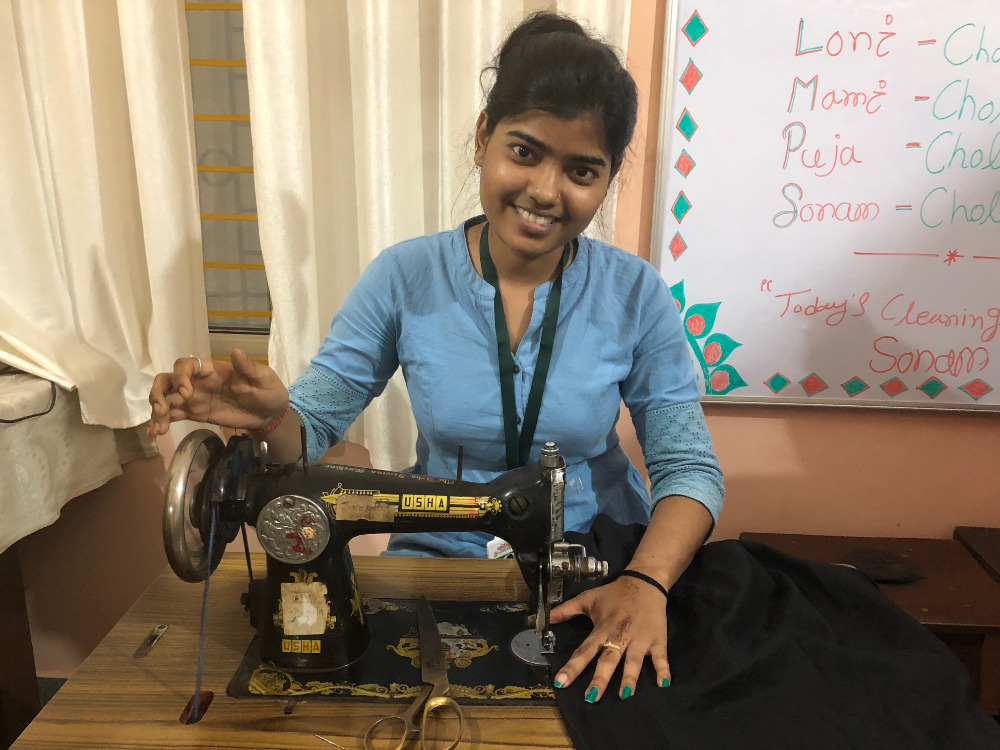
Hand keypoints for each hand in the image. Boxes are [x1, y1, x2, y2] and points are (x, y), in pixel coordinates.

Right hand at [147, 348, 287, 435]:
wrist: (271, 415)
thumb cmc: (268, 391)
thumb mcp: (264, 378)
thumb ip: (248, 368)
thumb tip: (236, 351)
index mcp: (212, 369)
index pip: (186, 365)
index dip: (180, 376)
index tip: (186, 393)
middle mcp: (198, 382)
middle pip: (167, 380)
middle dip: (158, 392)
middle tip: (161, 409)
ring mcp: (194, 399)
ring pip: (166, 398)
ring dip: (157, 411)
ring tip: (157, 429)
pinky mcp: (195, 414)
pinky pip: (172, 415)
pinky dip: (161, 422)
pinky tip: (156, 433)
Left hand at [549, 575, 669, 701]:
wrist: (644, 583)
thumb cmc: (614, 594)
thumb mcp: (588, 598)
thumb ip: (567, 610)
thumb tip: (547, 618)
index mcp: (602, 629)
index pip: (584, 650)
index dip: (572, 666)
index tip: (560, 682)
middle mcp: (620, 636)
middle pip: (608, 659)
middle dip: (600, 678)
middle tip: (590, 698)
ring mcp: (640, 639)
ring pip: (633, 661)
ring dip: (629, 677)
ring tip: (624, 695)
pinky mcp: (657, 640)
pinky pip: (660, 658)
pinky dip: (663, 670)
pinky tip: (663, 685)